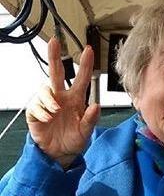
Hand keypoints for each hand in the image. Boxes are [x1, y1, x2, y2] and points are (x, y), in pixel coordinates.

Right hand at [26, 37, 100, 168]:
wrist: (59, 153)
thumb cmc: (74, 140)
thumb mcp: (86, 132)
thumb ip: (91, 120)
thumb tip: (96, 106)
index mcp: (76, 100)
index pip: (82, 79)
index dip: (85, 65)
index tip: (89, 50)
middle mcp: (61, 97)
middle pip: (56, 73)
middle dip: (54, 57)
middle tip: (53, 42)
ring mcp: (47, 103)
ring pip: (44, 90)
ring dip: (50, 99)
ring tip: (55, 111)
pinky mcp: (35, 111)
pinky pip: (36, 106)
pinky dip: (42, 112)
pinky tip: (48, 119)